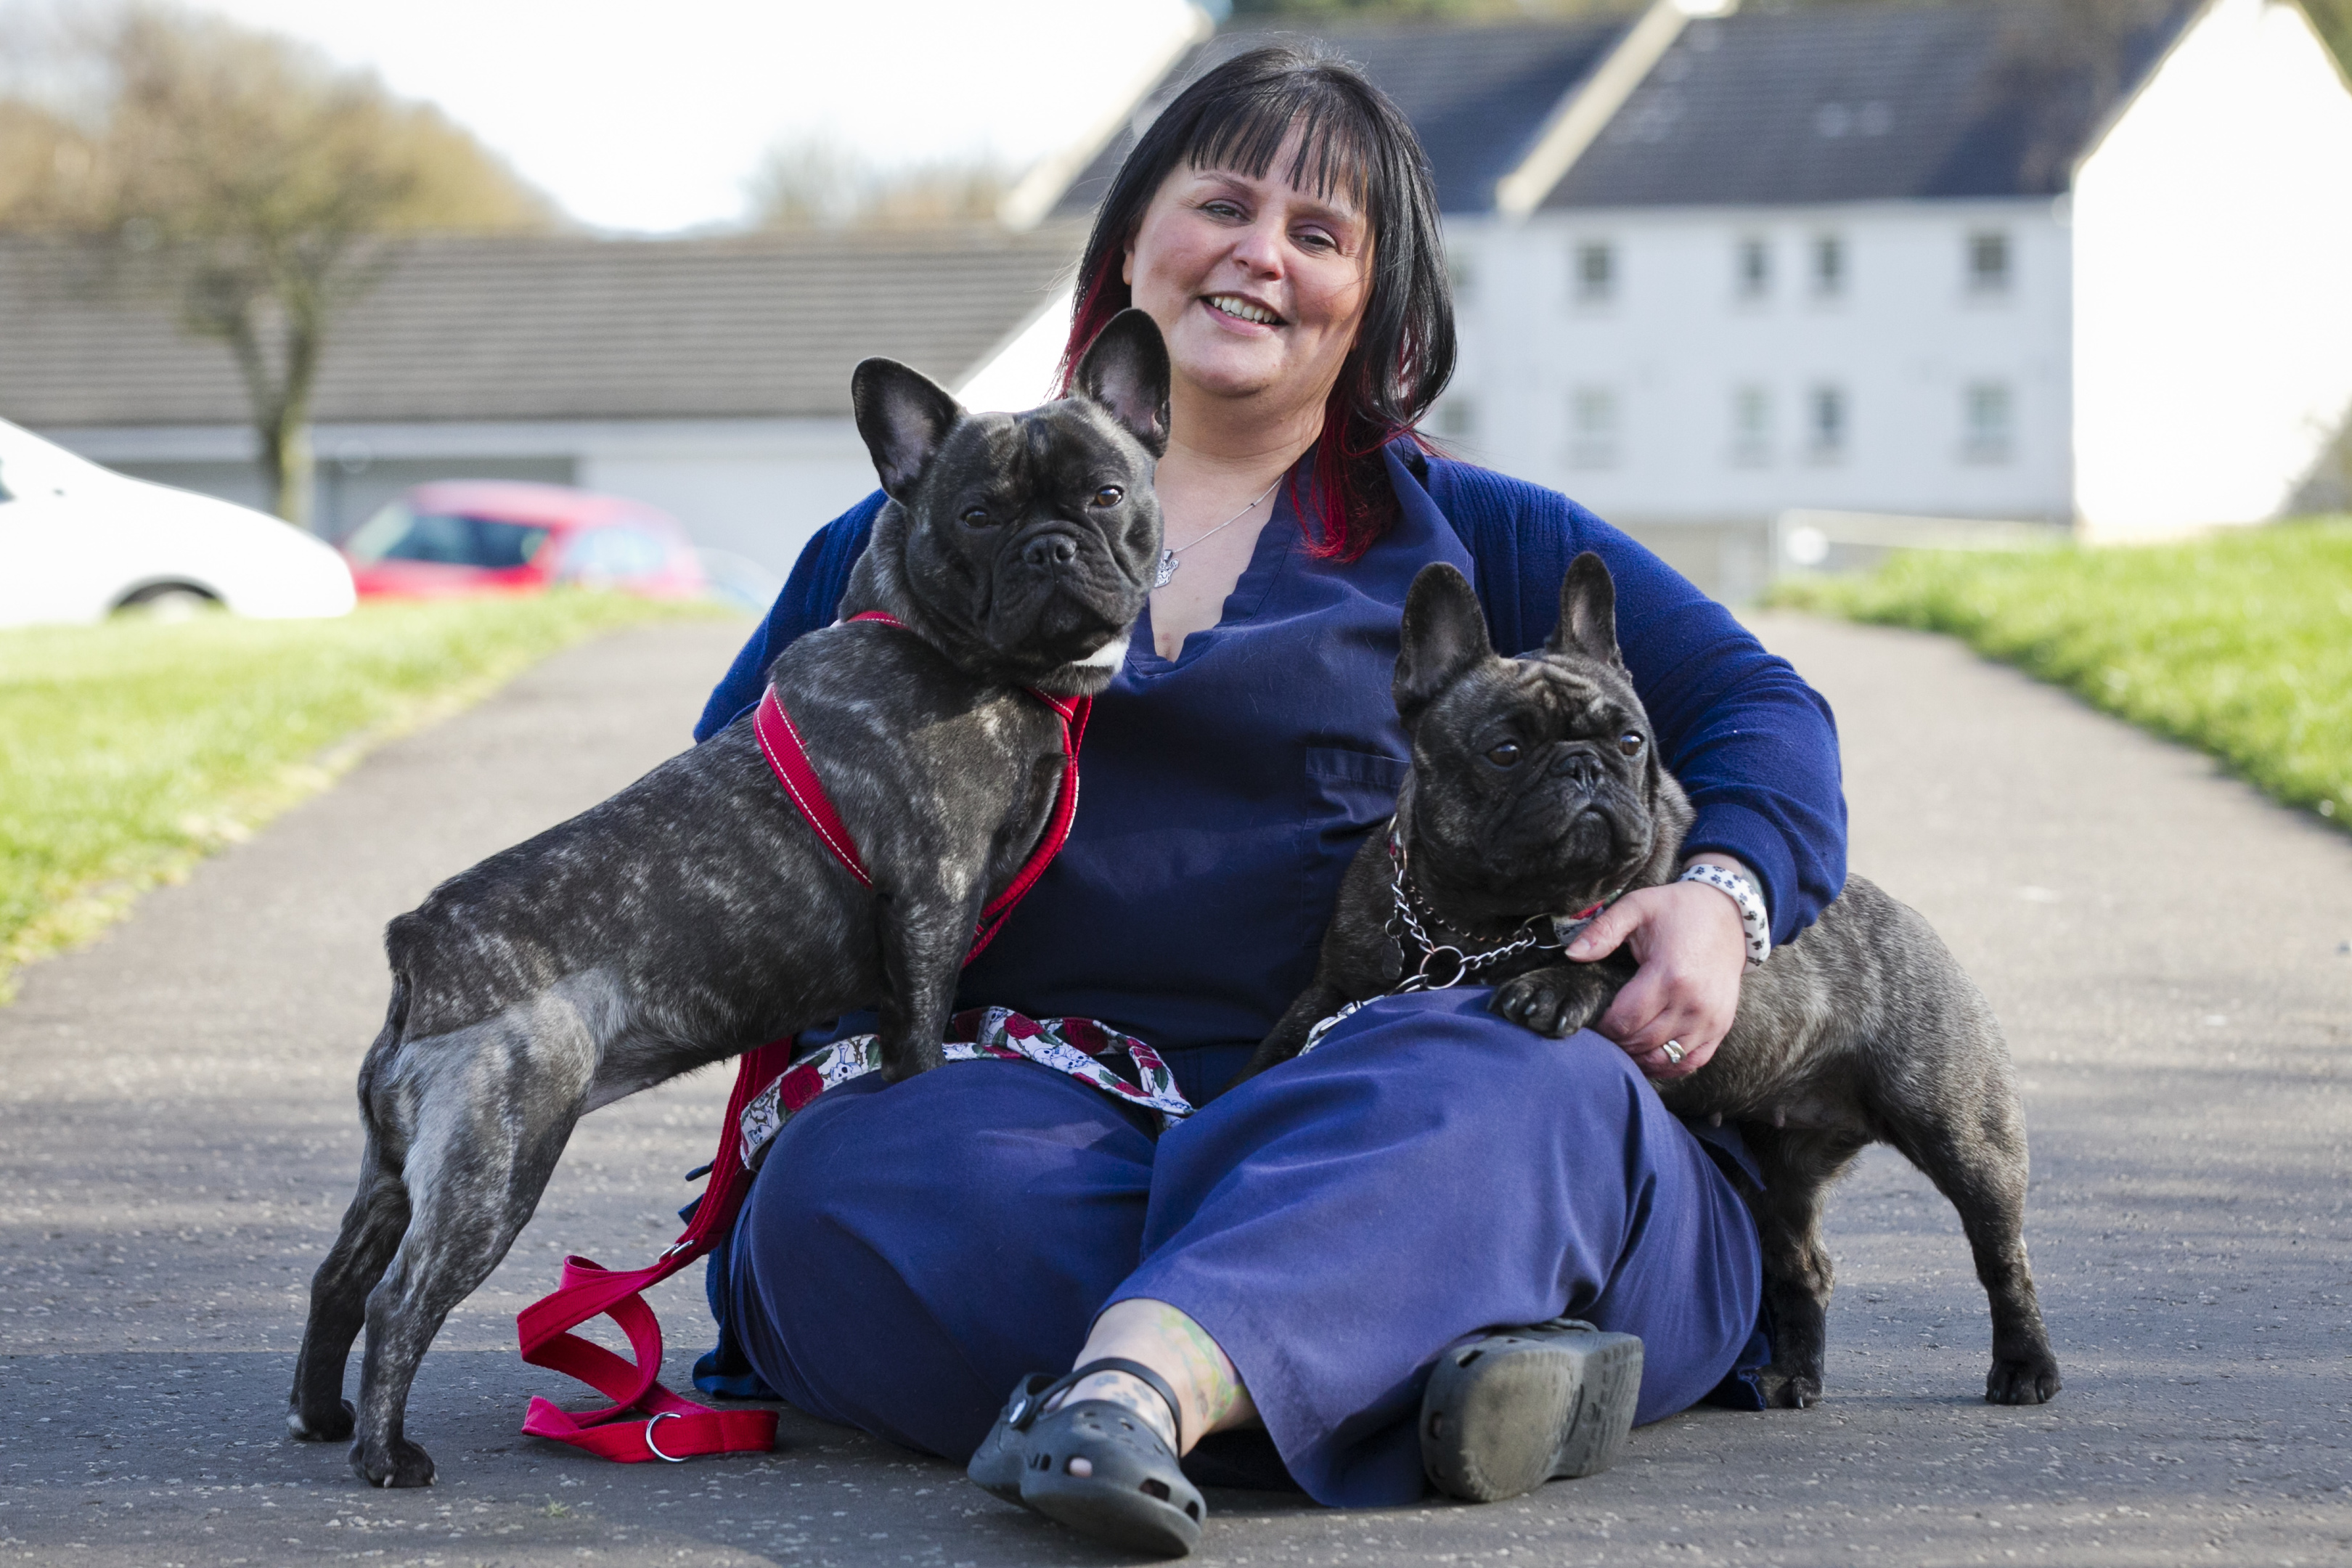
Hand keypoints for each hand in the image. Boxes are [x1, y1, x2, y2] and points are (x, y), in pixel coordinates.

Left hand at [1565, 866, 1748, 1079]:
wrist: (1730, 914)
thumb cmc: (1679, 909)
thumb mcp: (1638, 907)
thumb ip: (1603, 931)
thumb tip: (1572, 955)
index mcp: (1669, 975)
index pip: (1624, 1021)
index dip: (1602, 1028)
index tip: (1590, 1020)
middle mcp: (1693, 1003)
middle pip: (1642, 1042)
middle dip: (1615, 1043)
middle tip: (1599, 1035)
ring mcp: (1710, 1018)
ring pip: (1664, 1058)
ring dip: (1638, 1057)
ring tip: (1620, 1045)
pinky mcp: (1721, 1026)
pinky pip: (1691, 1062)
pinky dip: (1667, 1066)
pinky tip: (1647, 1057)